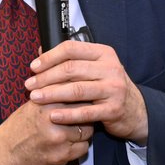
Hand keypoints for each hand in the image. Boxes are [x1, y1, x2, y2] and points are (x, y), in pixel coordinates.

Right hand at [0, 100, 93, 164]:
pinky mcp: (62, 155)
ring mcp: (60, 139)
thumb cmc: (20, 125)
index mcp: (47, 102)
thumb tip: (81, 84)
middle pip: (87, 113)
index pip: (78, 95)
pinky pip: (84, 148)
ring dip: (83, 132)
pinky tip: (66, 144)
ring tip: (70, 132)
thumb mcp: (34, 103)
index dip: (83, 98)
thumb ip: (55, 94)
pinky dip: (78, 147)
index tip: (83, 101)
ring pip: (88, 132)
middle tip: (77, 118)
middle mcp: (54, 119)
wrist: (4, 153)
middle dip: (85, 115)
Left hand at [26, 40, 148, 143]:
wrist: (135, 110)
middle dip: (46, 77)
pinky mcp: (114, 109)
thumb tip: (41, 51)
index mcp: (104, 54)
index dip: (49, 57)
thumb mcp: (95, 68)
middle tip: (29, 85)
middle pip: (71, 69)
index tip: (33, 67)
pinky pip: (85, 112)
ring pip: (77, 90)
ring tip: (35, 98)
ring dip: (52, 94)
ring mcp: (114, 89)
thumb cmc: (109, 88)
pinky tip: (53, 115)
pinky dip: (67, 114)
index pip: (71, 49)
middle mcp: (111, 68)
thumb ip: (71, 60)